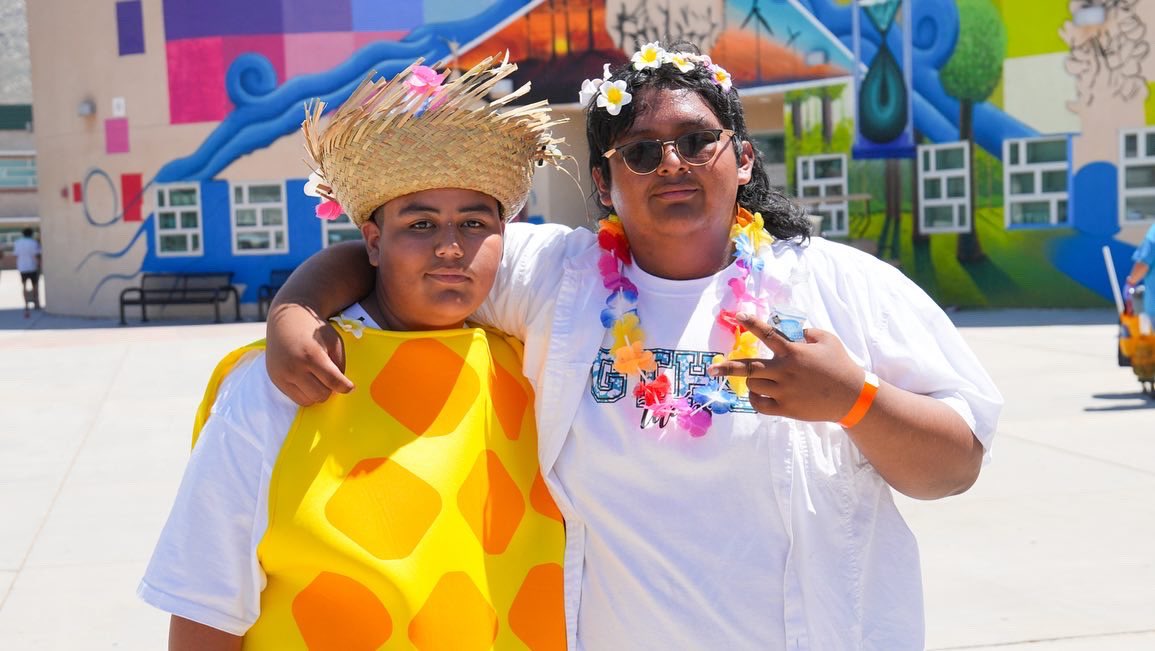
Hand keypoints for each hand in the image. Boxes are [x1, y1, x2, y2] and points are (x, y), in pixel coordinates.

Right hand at [265, 302, 351, 405]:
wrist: (287, 319)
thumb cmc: (314, 330)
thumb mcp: (334, 341)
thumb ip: (340, 365)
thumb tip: (341, 388)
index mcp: (311, 355)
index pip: (333, 381)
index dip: (345, 387)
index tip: (350, 387)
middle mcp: (294, 367)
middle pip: (321, 395)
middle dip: (330, 389)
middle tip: (330, 377)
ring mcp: (282, 375)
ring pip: (308, 401)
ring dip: (317, 393)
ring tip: (318, 378)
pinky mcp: (275, 379)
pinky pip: (296, 398)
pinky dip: (305, 393)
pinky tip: (307, 379)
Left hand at [707, 314, 866, 422]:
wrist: (852, 397)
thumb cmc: (840, 365)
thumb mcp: (828, 340)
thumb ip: (808, 333)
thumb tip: (794, 332)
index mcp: (793, 352)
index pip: (768, 334)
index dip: (752, 323)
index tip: (738, 315)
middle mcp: (785, 372)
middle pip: (748, 368)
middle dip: (727, 368)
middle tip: (711, 369)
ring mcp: (784, 392)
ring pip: (753, 385)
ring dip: (751, 380)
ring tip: (757, 378)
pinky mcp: (786, 409)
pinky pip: (760, 405)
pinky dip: (756, 398)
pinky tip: (758, 393)